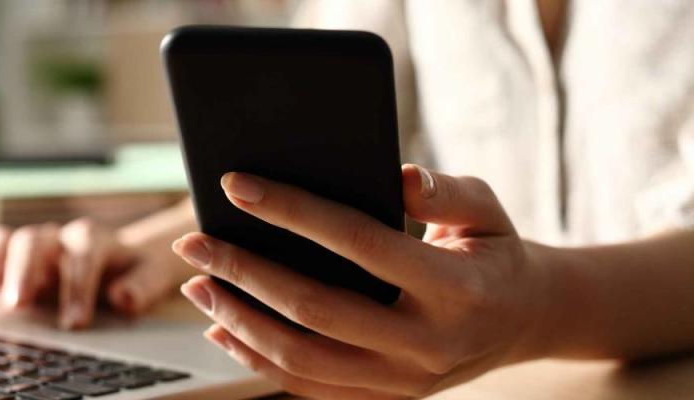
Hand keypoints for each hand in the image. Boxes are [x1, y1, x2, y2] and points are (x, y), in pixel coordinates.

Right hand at [0, 218, 182, 328]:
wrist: (118, 260)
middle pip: (35, 239)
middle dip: (25, 269)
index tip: (74, 322)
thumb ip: (141, 285)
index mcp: (93, 239)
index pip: (83, 253)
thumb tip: (123, 296)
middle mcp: (58, 238)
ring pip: (6, 240)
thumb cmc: (131, 270)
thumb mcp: (148, 276)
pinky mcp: (9, 259)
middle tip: (19, 303)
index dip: (78, 286)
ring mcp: (31, 247)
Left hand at [172, 166, 553, 398]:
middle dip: (244, 271)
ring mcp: (402, 380)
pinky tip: (223, 328)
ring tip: (197, 283)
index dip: (293, 211)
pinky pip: (308, 387)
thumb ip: (445, 192)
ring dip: (239, 320)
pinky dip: (257, 359)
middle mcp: (426, 343)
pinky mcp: (383, 396)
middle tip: (194, 240)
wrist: (523, 321)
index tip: (237, 186)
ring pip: (303, 358)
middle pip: (315, 308)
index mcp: (456, 288)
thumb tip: (395, 177)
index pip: (360, 243)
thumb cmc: (493, 253)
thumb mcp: (488, 210)